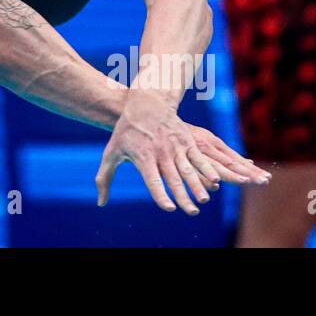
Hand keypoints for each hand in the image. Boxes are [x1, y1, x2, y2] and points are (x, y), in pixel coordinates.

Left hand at [95, 91, 269, 213]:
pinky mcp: (187, 140)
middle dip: (183, 196)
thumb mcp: (111, 153)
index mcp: (143, 157)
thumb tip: (101, 203)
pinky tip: (215, 182)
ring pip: (188, 169)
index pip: (153, 180)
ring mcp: (175, 146)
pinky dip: (207, 170)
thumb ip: (105, 178)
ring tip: (203, 199)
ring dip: (197, 185)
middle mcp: (160, 153)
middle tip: (191, 212)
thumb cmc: (125, 132)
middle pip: (173, 178)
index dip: (161, 195)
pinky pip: (199, 158)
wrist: (144, 103)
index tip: (169, 208)